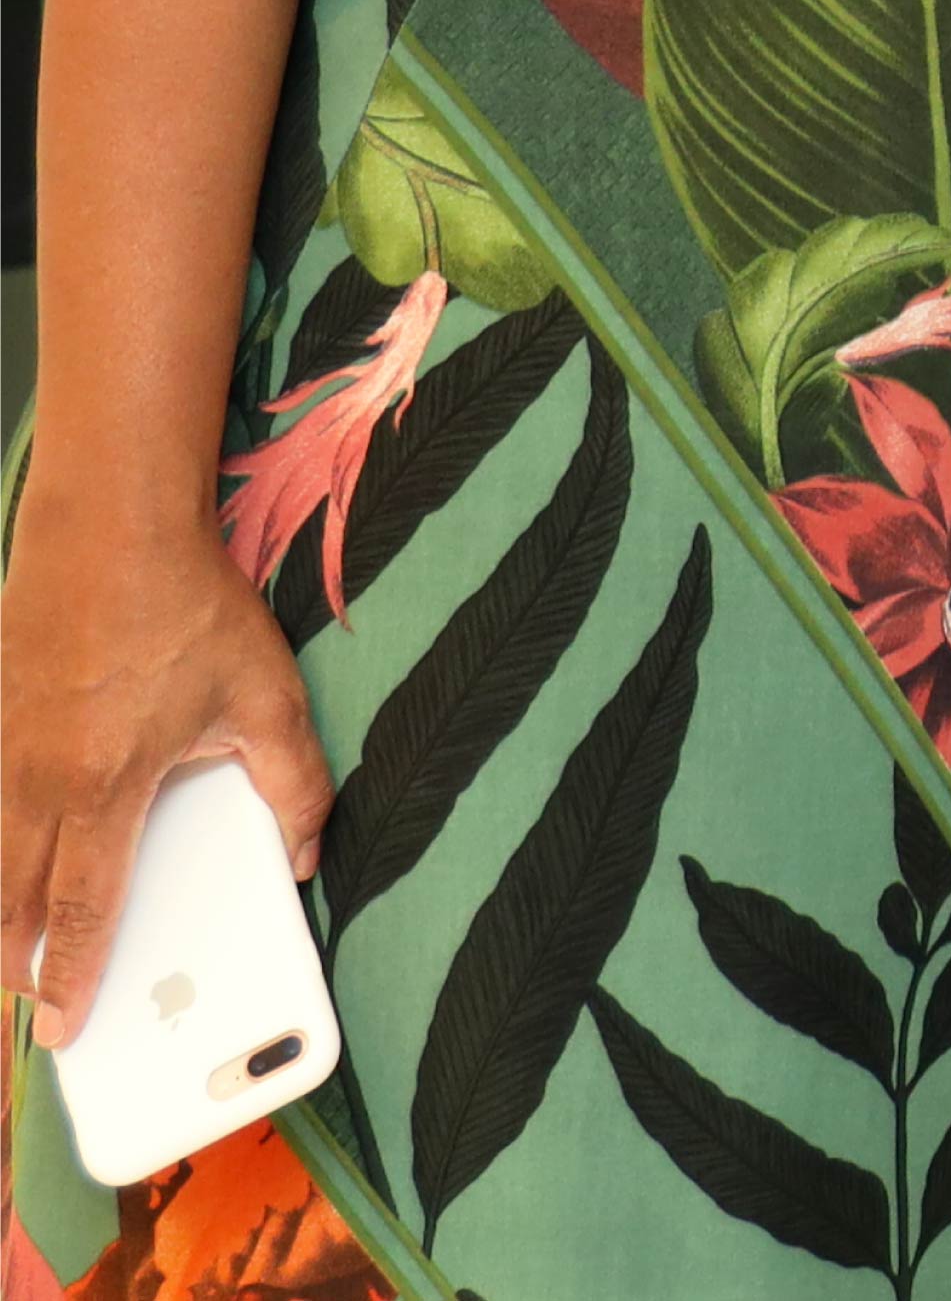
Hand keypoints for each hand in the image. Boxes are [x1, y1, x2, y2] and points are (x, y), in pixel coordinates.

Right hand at [3, 497, 331, 1046]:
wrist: (108, 529)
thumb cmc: (189, 610)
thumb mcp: (268, 696)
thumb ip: (297, 785)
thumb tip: (311, 855)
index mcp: (105, 786)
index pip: (81, 910)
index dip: (69, 978)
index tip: (62, 1028)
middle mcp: (36, 780)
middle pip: (8, 901)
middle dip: (13, 967)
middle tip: (26, 1012)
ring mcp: (0, 751)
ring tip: (7, 955)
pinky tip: (2, 861)